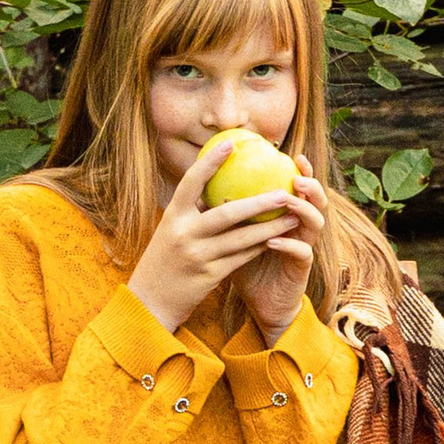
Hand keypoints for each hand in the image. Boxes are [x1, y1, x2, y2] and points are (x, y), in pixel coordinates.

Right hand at [127, 137, 308, 334]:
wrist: (150, 300)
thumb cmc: (166, 258)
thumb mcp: (172, 230)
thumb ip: (192, 209)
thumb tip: (218, 181)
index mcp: (173, 216)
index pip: (191, 182)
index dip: (210, 162)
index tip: (232, 143)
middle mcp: (184, 234)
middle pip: (227, 213)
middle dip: (259, 202)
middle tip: (283, 191)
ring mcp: (198, 256)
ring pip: (242, 239)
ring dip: (270, 227)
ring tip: (293, 216)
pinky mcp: (210, 276)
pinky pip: (242, 258)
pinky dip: (260, 246)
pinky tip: (278, 238)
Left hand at [234, 153, 328, 345]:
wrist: (259, 304)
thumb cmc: (245, 266)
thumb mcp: (235, 236)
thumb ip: (226, 214)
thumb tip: (198, 188)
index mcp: (287, 218)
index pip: (298, 188)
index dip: (301, 170)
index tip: (289, 152)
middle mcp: (300, 229)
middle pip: (316, 200)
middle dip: (311, 184)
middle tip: (297, 173)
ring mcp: (303, 248)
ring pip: (316, 223)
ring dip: (304, 210)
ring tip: (289, 200)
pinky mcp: (301, 270)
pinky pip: (301, 253)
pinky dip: (288, 245)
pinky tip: (272, 240)